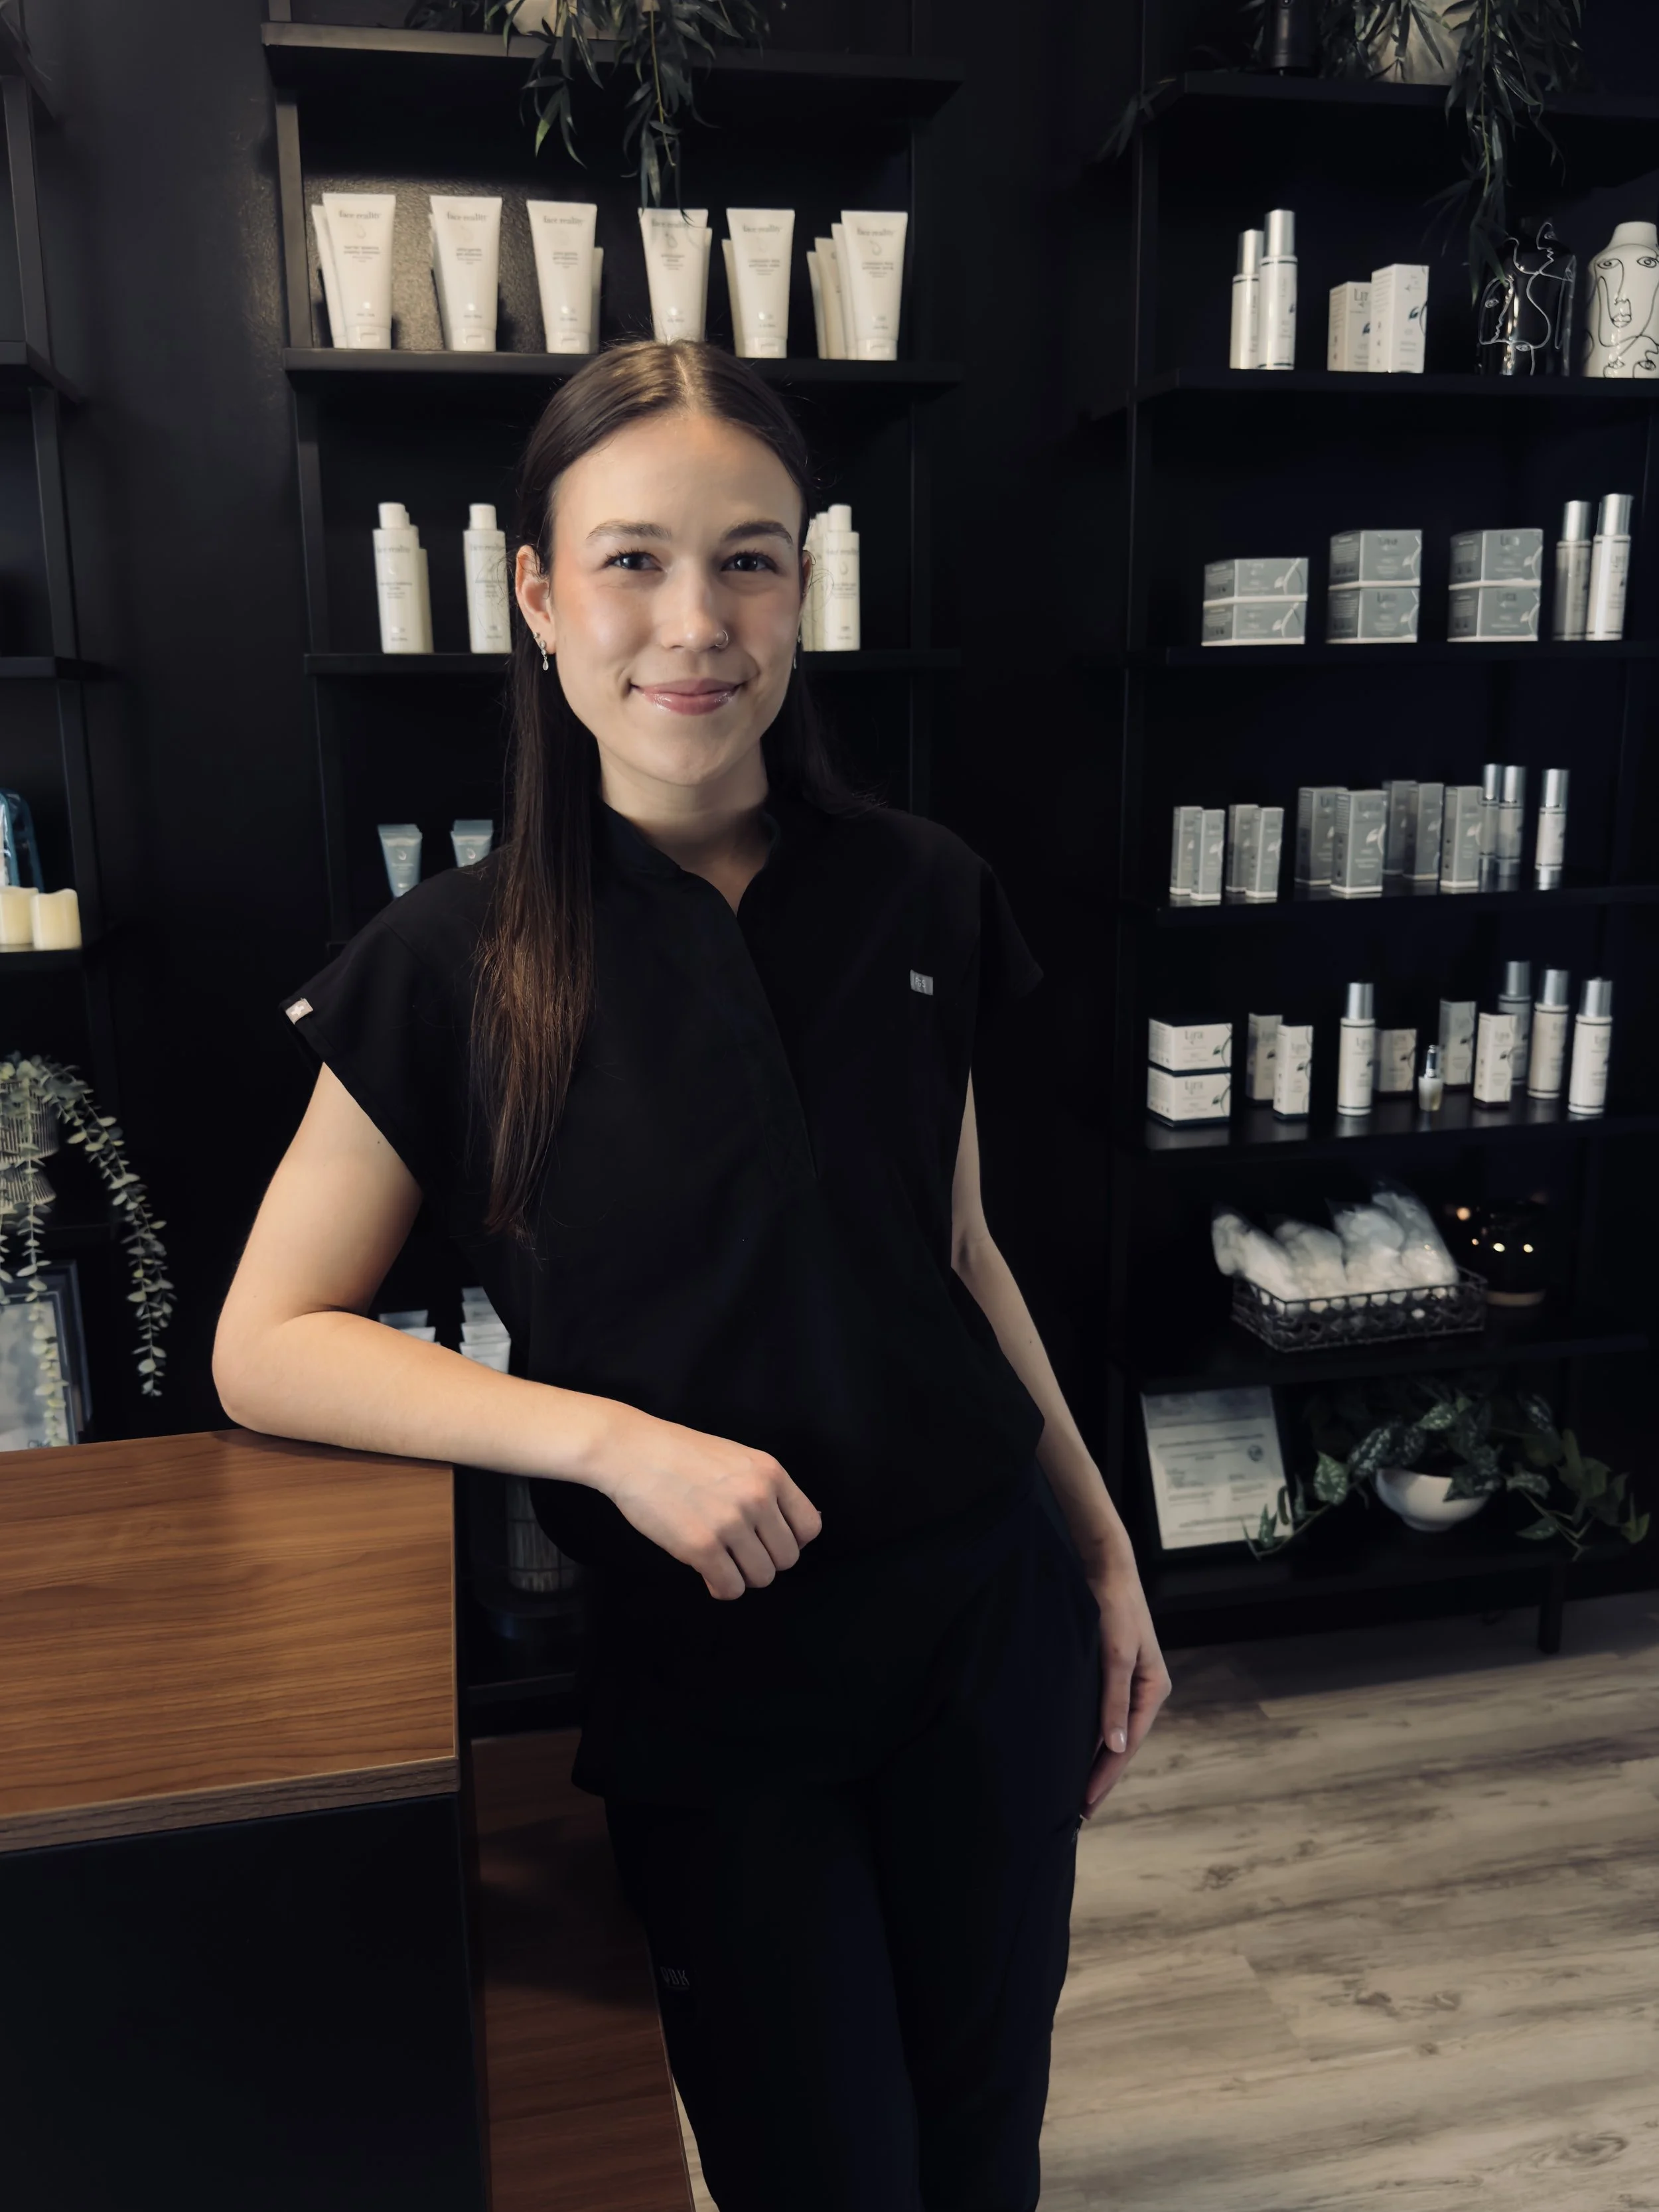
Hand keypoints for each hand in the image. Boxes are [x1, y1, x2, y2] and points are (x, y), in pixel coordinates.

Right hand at [596, 1414, 822, 1600]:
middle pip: (787, 1558)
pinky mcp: (702, 1546)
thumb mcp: (739, 1458)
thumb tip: (796, 1528)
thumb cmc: (682, 1455)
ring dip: (742, 1576)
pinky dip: (720, 1587)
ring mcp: (731, 1523)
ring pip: (761, 1577)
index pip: (810, 1527)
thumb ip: (767, 1488)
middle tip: (738, 1552)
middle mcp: (758, 1497)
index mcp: (770, 1473)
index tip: (768, 1540)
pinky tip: (706, 1571)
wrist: (633, 1452)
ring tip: (722, 1561)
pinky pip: (730, 1588)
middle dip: (764, 1561)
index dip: (791, 1540)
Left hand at [1079, 1553, 1170, 1818]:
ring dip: (1094, 1759)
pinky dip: (1088, 1736)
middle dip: (1101, 1776)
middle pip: (1122, 1743)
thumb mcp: (1116, 1654)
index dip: (1106, 1777)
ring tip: (1074, 1790)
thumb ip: (1114, 1701)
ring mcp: (1126, 1681)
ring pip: (1111, 1731)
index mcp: (1153, 1689)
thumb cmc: (1114, 1607)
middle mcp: (1143, 1689)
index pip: (1128, 1745)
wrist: (1104, 1566)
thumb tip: (1116, 1747)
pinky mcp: (1109, 1672)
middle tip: (1078, 1812)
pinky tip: (1073, 1750)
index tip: (1085, 1805)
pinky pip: (1100, 1714)